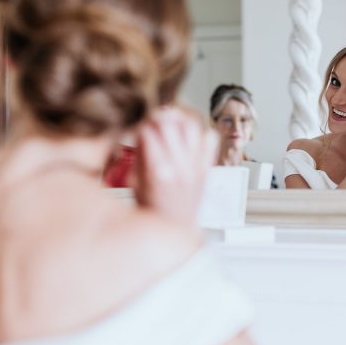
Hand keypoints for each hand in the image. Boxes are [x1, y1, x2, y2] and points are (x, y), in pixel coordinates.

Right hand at [133, 106, 217, 224]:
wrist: (177, 228)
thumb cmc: (152, 209)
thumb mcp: (135, 184)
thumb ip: (139, 156)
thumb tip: (139, 130)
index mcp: (158, 173)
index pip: (149, 133)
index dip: (141, 124)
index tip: (138, 125)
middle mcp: (179, 168)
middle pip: (171, 125)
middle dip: (158, 116)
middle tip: (152, 117)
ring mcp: (195, 167)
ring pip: (192, 127)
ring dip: (179, 118)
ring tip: (171, 119)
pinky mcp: (206, 168)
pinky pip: (210, 140)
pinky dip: (201, 131)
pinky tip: (189, 134)